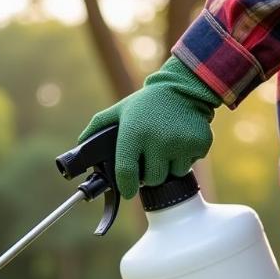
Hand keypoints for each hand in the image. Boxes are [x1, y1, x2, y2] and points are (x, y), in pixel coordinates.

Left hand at [80, 56, 221, 198]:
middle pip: (151, 179)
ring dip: (168, 167)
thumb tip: (80, 146)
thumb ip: (97, 127)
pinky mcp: (199, 144)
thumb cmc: (147, 104)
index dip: (126, 187)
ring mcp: (180, 143)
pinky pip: (189, 166)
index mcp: (134, 134)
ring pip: (172, 175)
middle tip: (150, 158)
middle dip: (149, 174)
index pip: (126, 173)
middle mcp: (157, 140)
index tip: (128, 191)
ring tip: (166, 148)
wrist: (184, 87)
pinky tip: (180, 142)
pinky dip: (185, 159)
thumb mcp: (120, 110)